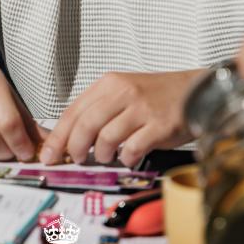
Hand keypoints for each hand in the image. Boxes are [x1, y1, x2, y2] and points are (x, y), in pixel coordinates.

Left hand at [39, 70, 201, 167]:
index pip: (73, 110)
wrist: (195, 91)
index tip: (48, 156)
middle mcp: (123, 92)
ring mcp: (142, 108)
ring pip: (106, 138)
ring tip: (105, 157)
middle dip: (74, 148)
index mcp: (109, 83)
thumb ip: (99, 110)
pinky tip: (128, 157)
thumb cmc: (156, 96)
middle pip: (85, 124)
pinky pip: (132, 148)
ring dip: (101, 155)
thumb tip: (70, 138)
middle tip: (76, 160)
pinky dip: (126, 158)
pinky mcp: (159, 126)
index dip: (58, 136)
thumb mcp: (124, 92)